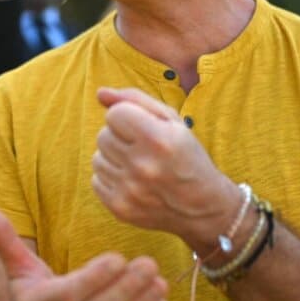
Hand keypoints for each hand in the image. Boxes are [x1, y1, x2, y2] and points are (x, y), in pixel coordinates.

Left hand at [90, 87, 236, 252]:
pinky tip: (133, 182)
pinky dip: (111, 178)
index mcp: (159, 139)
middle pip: (103, 136)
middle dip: (120, 138)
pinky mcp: (120, 208)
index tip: (143, 128)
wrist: (203, 207)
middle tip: (144, 149)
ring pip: (97, 158)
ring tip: (139, 165)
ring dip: (114, 158)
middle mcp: (143, 165)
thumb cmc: (186, 156)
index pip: (114, 114)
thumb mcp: (172, 121)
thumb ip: (135, 100)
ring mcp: (129, 190)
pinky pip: (96, 180)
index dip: (127, 118)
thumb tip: (100, 93)